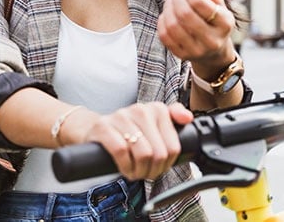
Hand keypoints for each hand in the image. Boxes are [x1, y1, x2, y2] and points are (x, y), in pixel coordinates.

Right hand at [68, 102, 192, 180]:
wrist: (95, 129)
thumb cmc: (128, 132)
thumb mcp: (153, 125)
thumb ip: (174, 118)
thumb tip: (188, 118)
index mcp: (157, 109)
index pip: (173, 146)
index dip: (167, 164)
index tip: (159, 167)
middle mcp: (140, 109)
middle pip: (159, 153)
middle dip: (153, 170)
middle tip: (145, 172)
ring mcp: (121, 117)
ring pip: (143, 153)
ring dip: (139, 170)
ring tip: (134, 171)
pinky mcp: (103, 127)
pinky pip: (121, 152)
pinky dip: (125, 166)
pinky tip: (124, 168)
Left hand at [157, 0, 235, 67]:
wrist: (214, 50)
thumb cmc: (214, 19)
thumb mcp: (218, 2)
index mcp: (225, 24)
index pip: (199, 3)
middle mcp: (212, 40)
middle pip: (185, 14)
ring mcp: (197, 51)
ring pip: (172, 26)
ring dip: (168, 7)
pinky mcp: (182, 56)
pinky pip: (165, 36)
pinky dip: (162, 21)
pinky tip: (167, 13)